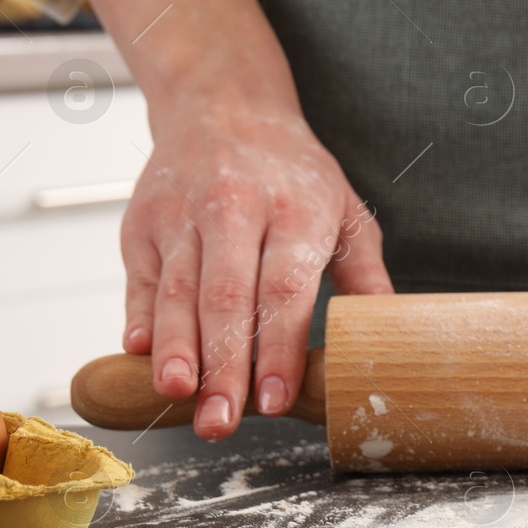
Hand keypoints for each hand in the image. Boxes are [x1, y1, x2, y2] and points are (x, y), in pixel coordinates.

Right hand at [58, 0, 392, 437]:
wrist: (224, 106)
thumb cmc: (293, 172)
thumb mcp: (346, 212)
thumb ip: (365, 275)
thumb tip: (387, 332)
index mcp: (294, 210)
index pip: (284, 288)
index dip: (279, 347)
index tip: (277, 397)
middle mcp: (234, 209)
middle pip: (226, 298)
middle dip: (223, 366)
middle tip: (222, 422)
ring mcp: (182, 216)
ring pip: (176, 292)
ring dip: (177, 351)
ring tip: (180, 397)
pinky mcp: (142, 224)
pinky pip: (139, 280)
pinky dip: (140, 320)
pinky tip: (144, 357)